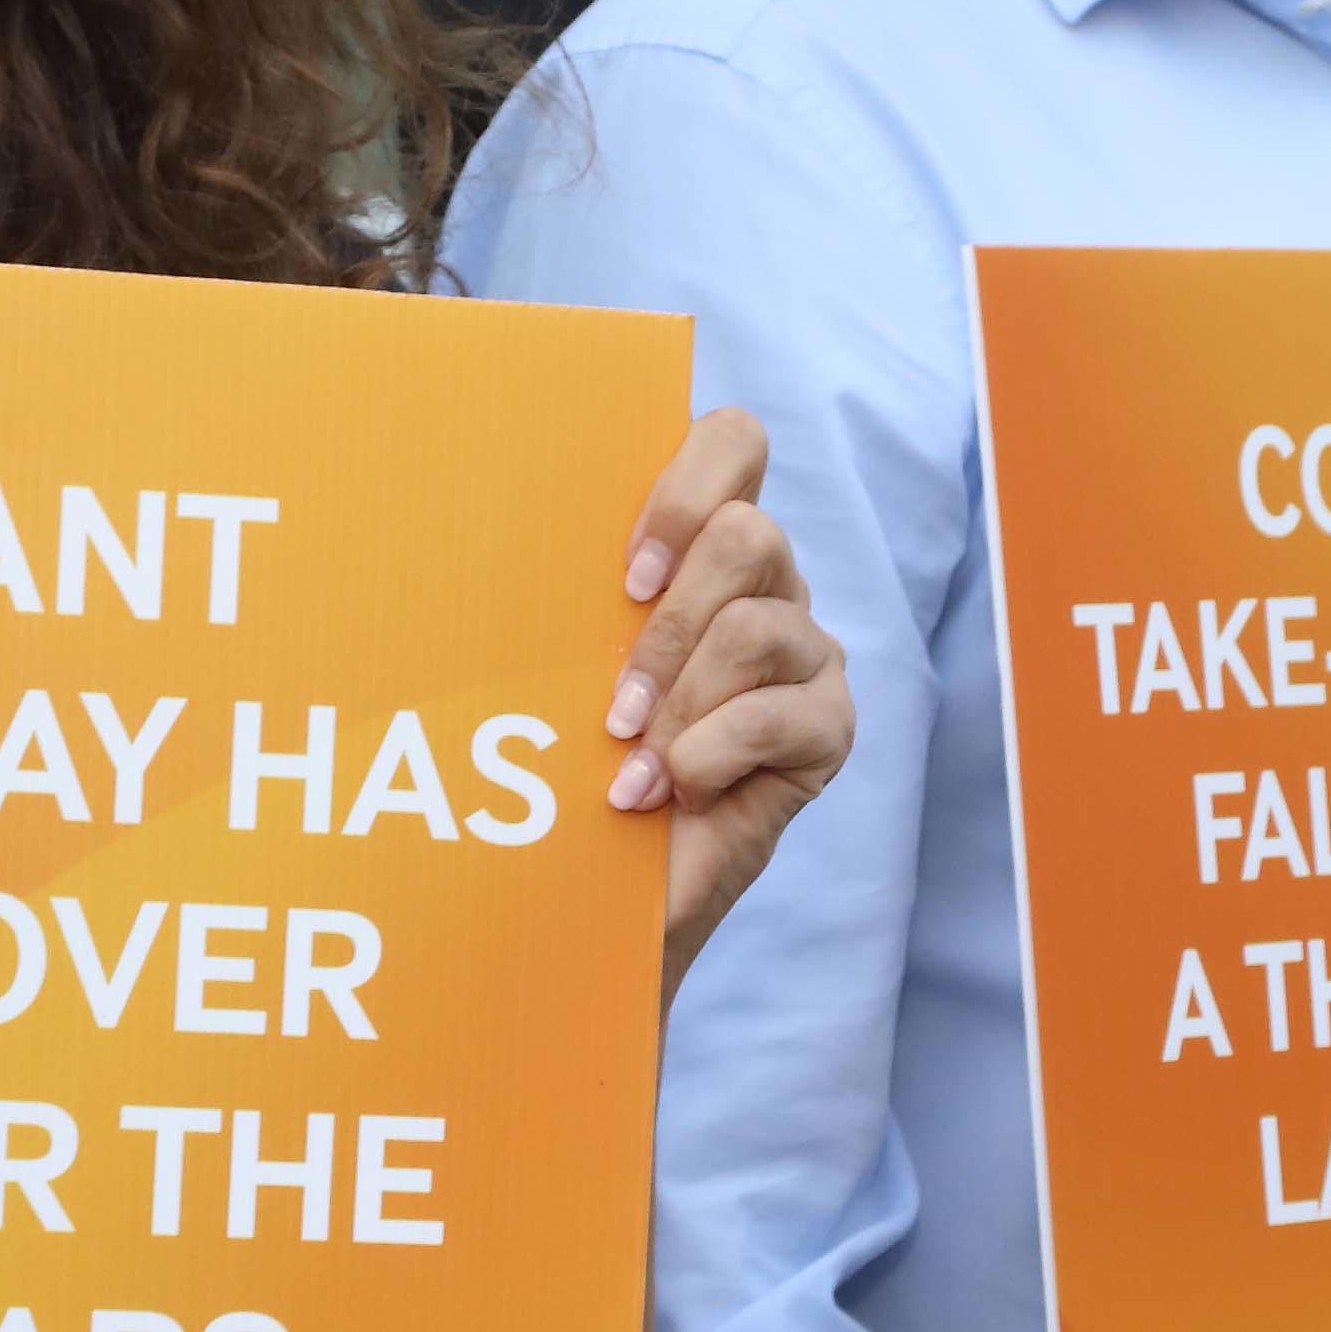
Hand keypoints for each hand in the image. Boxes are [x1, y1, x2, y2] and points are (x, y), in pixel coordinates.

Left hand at [606, 409, 848, 993]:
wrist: (609, 888)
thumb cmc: (576, 764)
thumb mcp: (561, 662)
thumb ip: (570, 592)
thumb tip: (500, 527)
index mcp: (705, 548)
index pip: (734, 443)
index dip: (685, 488)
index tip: (627, 576)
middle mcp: (770, 587)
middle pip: (748, 535)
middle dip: (668, 623)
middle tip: (617, 703)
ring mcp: (809, 656)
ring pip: (753, 626)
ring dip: (678, 701)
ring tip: (634, 759)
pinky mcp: (830, 727)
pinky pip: (775, 714)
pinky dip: (705, 757)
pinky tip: (669, 793)